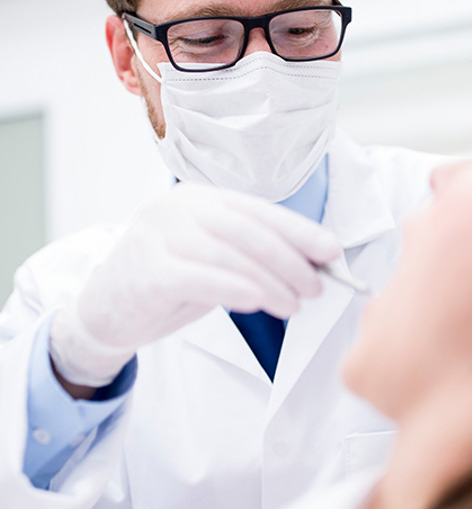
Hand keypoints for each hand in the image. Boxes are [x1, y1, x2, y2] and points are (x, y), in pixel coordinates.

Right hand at [50, 183, 339, 388]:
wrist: (103, 310)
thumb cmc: (167, 282)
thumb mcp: (210, 260)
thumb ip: (248, 257)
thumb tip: (308, 267)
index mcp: (198, 198)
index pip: (257, 209)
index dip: (298, 229)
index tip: (331, 251)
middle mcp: (177, 208)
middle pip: (246, 229)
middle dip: (289, 259)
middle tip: (315, 287)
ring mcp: (157, 235)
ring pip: (227, 254)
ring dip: (269, 281)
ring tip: (294, 305)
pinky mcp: (145, 270)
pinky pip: (199, 276)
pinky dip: (235, 288)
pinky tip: (258, 301)